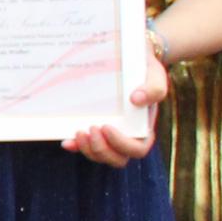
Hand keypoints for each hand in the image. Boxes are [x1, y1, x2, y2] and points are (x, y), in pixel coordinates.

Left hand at [67, 44, 169, 165]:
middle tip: (91, 129)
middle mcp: (128, 136)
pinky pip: (86, 145)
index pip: (137, 149)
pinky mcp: (95, 130)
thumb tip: (136, 100)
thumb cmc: (145, 71)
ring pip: (100, 155)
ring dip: (88, 149)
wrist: (130, 61)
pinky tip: (66, 141)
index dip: (121, 144)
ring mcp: (110, 136)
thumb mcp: (155, 75)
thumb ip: (153, 88)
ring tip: (79, 132)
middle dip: (101, 150)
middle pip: (117, 159)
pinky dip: (76, 146)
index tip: (107, 126)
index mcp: (144, 129)